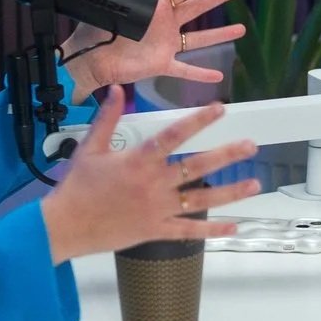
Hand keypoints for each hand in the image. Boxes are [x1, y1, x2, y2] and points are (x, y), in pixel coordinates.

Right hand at [37, 90, 261, 264]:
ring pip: (201, 200)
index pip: (174, 135)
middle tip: (250, 146)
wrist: (66, 225)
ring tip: (255, 184)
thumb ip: (107, 117)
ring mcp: (158, 209)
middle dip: (226, 155)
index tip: (220, 109)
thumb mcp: (90, 147)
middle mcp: (154, 184)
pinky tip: (234, 226)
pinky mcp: (156, 230)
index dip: (198, 120)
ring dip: (230, 192)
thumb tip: (117, 89)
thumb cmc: (77, 186)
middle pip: (197, 167)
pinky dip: (212, 231)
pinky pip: (189, 231)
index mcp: (139, 160)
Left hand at [63, 0, 247, 96]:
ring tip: (241, 29)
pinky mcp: (161, 64)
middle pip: (199, 8)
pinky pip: (185, 69)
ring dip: (220, 35)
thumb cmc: (97, 28)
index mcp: (156, 6)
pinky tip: (218, 75)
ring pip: (199, 39)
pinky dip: (201, 74)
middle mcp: (165, 24)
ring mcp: (165, 45)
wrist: (89, 58)